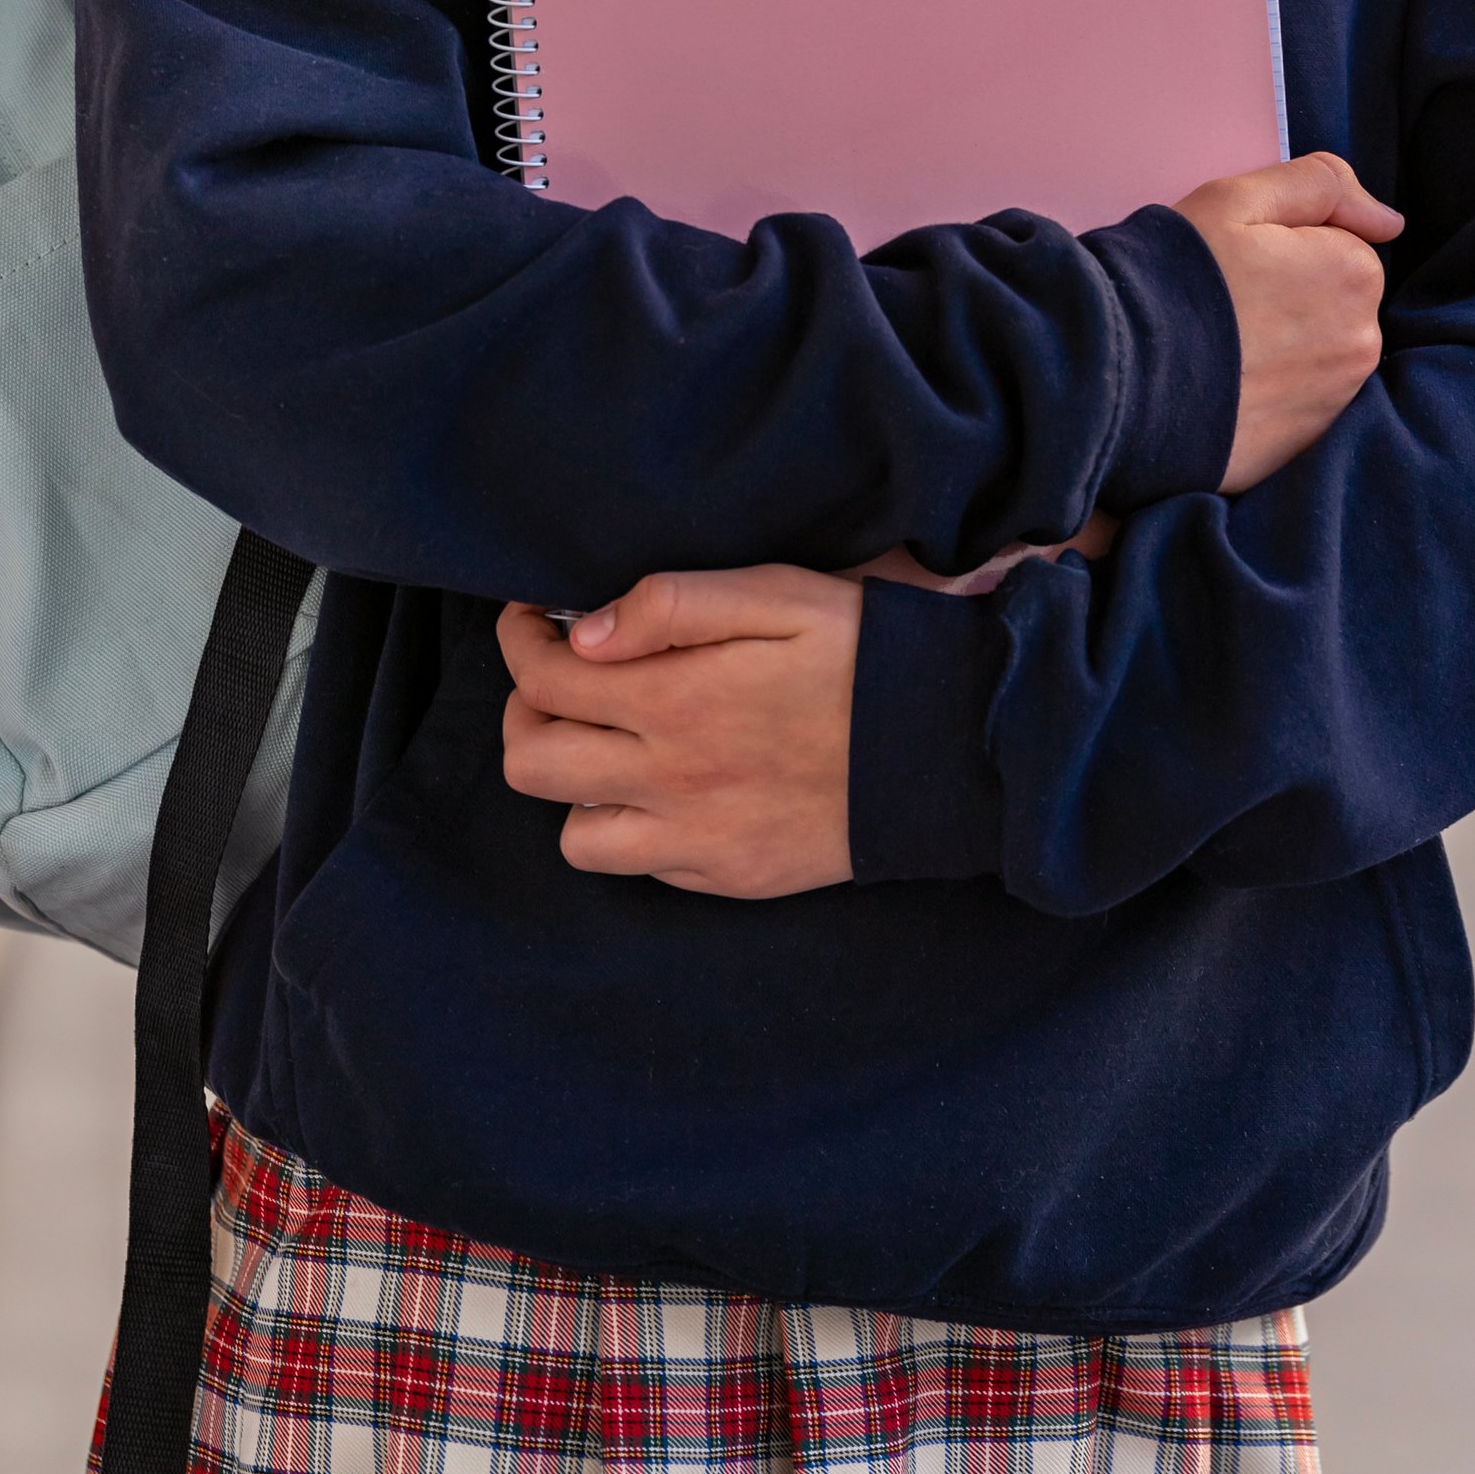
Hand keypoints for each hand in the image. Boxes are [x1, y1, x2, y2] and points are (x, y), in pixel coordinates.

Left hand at [498, 566, 860, 898]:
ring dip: (574, 785)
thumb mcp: (778, 596)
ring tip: (609, 743)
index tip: (532, 619)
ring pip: (573, 834)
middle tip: (560, 680)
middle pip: (533, 764)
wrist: (955, 747)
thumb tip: (584, 631)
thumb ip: (674, 603)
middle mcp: (672, 780)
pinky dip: (634, 828)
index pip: (542, 678)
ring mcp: (700, 841)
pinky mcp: (732, 877)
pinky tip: (669, 786)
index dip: (519, 640)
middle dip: (526, 712)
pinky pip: (643, 867)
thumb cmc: (864, 655)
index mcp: (675, 700)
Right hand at [1176, 151, 1402, 490]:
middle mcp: (1361, 342)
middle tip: (1225, 306)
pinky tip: (1224, 387)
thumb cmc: (1172, 278)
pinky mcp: (1305, 446)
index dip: (1286, 248)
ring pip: (1319, 356)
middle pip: (1335, 305)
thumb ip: (1320, 185)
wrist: (1119, 377)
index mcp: (1354, 273)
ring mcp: (1336, 400)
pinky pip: (1298, 406)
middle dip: (1292, 299)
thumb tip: (1389, 221)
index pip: (1340, 247)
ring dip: (1283, 349)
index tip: (1239, 262)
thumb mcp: (1234, 200)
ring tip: (1220, 348)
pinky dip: (1270, 395)